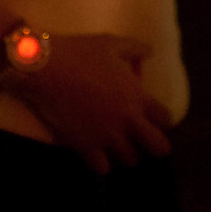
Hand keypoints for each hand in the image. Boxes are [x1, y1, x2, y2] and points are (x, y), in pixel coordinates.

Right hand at [12, 33, 168, 174]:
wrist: (43, 67)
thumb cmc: (78, 52)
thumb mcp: (111, 43)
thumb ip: (136, 48)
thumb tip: (151, 51)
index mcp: (138, 97)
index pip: (167, 119)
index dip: (160, 119)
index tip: (150, 116)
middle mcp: (128, 121)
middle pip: (159, 148)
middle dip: (153, 145)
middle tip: (140, 138)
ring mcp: (107, 136)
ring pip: (131, 160)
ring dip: (125, 152)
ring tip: (114, 143)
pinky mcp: (85, 146)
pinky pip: (102, 168)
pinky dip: (100, 163)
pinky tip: (94, 151)